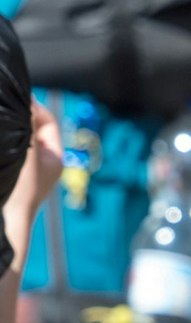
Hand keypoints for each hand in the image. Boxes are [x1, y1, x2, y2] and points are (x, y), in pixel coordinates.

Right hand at [4, 102, 60, 222]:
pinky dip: (5, 140)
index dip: (34, 107)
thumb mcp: (29, 154)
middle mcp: (41, 163)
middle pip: (32, 128)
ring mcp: (25, 169)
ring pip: (19, 138)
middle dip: (19, 116)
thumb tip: (27, 102)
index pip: (48, 122)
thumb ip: (29, 128)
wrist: (5, 223)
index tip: (17, 99)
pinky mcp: (11, 173)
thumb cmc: (20, 190)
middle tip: (4, 105)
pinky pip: (11, 148)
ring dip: (10, 128)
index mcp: (54, 157)